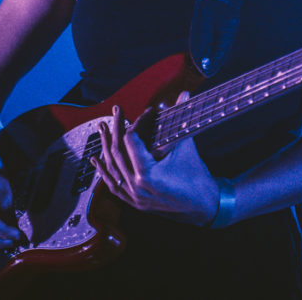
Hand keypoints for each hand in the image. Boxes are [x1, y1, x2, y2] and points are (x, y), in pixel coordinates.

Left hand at [91, 92, 219, 225]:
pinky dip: (105, 171)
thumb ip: (182, 119)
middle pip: (117, 152)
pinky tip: (97, 160)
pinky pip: (113, 185)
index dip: (139, 122)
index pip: (131, 140)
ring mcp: (133, 197)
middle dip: (116, 128)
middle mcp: (136, 187)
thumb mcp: (187, 147)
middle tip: (116, 111)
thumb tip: (184, 94)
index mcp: (147, 174)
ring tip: (102, 128)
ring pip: (112, 168)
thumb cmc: (197, 178)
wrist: (204, 207)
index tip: (147, 113)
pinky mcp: (134, 202)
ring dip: (106, 146)